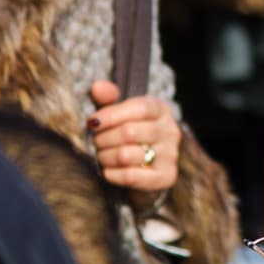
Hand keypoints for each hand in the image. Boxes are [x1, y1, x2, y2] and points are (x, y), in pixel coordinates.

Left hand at [88, 80, 179, 196]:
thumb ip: (109, 97)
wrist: (148, 166)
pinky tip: (106, 171)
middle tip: (94, 141)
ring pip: (127, 155)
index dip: (112, 115)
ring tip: (100, 155)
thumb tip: (97, 87)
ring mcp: (171, 155)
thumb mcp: (122, 112)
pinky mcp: (165, 177)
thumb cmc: (131, 133)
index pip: (140, 108)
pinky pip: (131, 176)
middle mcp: (171, 131)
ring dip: (105, 156)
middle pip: (129, 132)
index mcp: (161, 110)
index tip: (93, 122)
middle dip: (104, 138)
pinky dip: (113, 174)